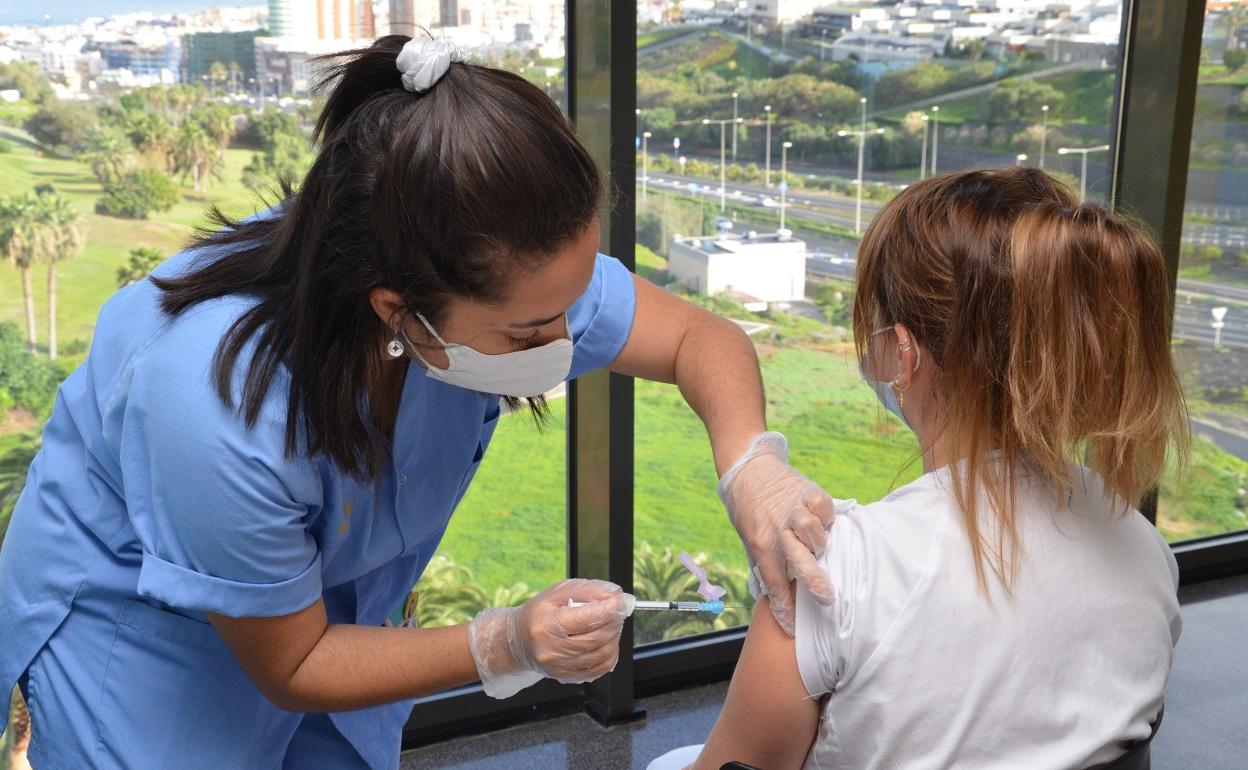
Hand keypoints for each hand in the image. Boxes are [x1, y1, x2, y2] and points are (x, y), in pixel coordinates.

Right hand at [467, 579, 635, 697]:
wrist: (519, 641)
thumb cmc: (538, 613)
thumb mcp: (557, 592)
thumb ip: (588, 590)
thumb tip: (615, 594)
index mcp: (546, 625)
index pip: (587, 618)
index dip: (610, 609)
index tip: (621, 601)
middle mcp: (551, 650)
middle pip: (597, 637)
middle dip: (614, 622)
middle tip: (616, 612)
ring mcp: (559, 667)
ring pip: (602, 655)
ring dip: (614, 638)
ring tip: (609, 626)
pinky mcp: (566, 677)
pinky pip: (599, 669)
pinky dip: (610, 655)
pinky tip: (605, 643)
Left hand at [717, 431, 835, 634]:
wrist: (748, 468)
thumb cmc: (748, 509)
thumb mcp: (749, 538)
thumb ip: (763, 563)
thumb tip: (773, 593)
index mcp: (760, 543)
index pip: (774, 583)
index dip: (784, 607)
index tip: (792, 627)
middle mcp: (777, 529)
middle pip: (800, 561)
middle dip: (814, 583)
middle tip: (826, 599)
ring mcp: (794, 510)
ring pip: (815, 533)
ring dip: (818, 543)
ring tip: (817, 546)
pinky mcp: (809, 492)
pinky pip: (824, 509)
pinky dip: (825, 516)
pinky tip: (821, 520)